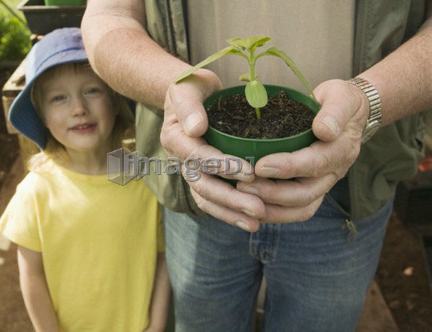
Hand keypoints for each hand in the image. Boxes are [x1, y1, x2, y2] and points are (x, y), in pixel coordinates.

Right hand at [161, 69, 265, 231]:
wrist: (191, 97)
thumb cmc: (192, 88)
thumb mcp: (187, 87)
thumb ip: (190, 106)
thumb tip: (197, 129)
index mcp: (175, 137)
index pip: (198, 156)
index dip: (222, 165)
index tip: (249, 172)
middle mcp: (180, 159)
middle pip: (202, 185)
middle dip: (230, 198)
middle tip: (258, 209)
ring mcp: (190, 172)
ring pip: (207, 198)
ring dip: (231, 212)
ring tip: (256, 222)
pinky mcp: (202, 178)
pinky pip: (212, 201)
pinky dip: (229, 213)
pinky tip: (251, 222)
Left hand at [237, 79, 369, 222]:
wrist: (347, 114)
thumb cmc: (339, 102)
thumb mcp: (342, 97)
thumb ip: (335, 111)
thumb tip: (324, 130)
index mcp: (340, 149)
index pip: (315, 163)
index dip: (288, 167)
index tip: (261, 165)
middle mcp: (333, 172)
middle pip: (305, 193)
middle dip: (273, 193)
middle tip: (243, 186)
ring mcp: (322, 184)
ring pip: (300, 208)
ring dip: (271, 209)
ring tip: (243, 198)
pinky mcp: (311, 190)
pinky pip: (294, 210)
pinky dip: (273, 213)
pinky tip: (249, 206)